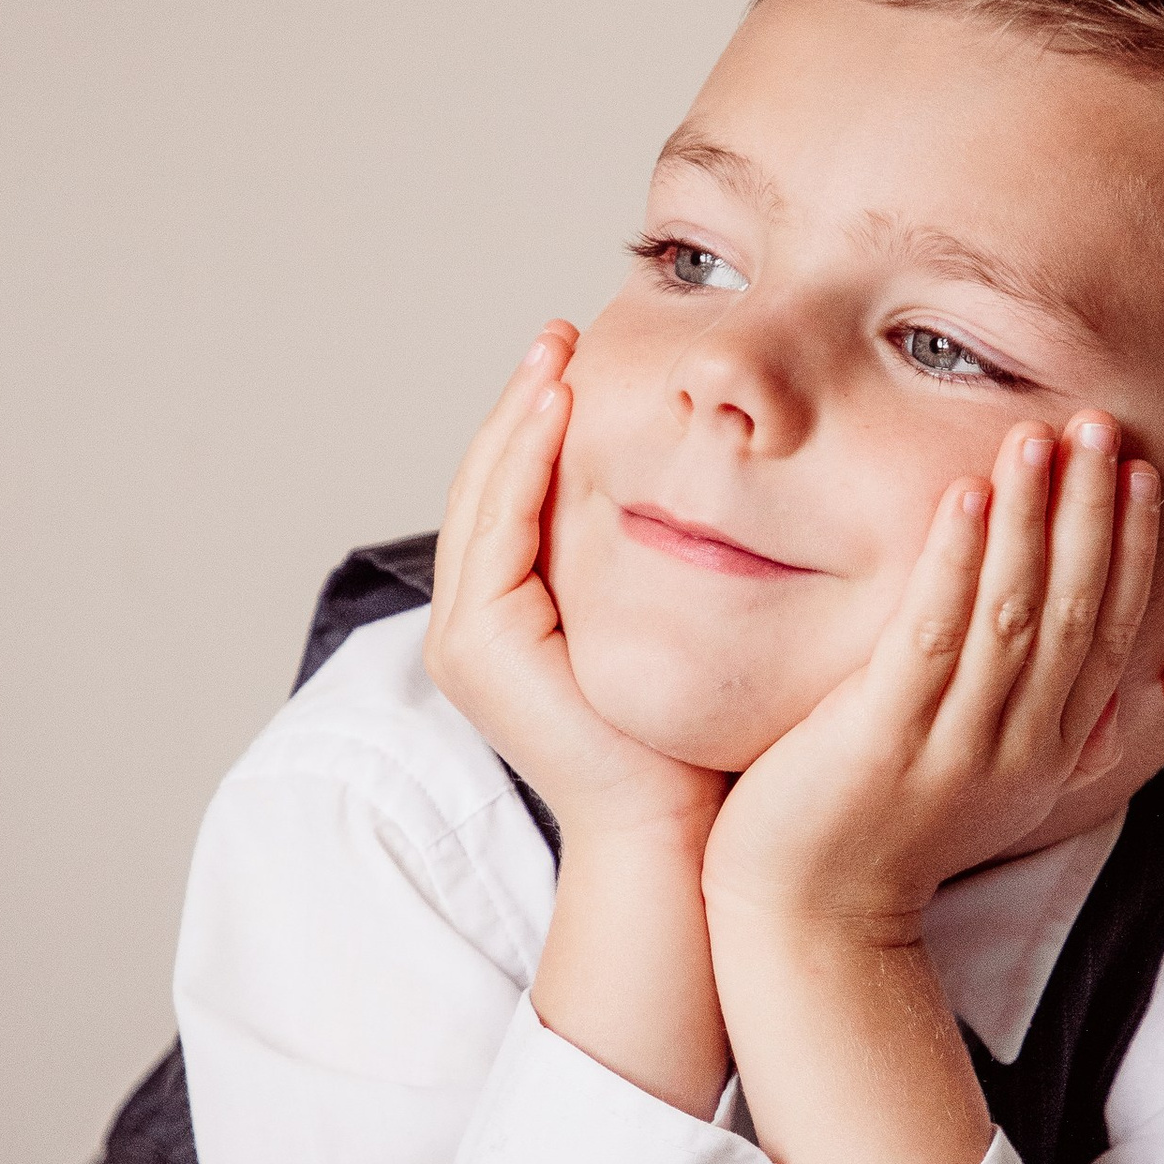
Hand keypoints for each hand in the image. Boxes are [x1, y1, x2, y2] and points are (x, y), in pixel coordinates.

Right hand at [425, 324, 726, 853]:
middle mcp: (472, 626)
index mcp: (506, 620)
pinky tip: (559, 409)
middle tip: (559, 335)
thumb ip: (652, 561)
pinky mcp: (478, 645)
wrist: (673, 828)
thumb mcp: (665, 624)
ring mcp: (465, 637)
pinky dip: (524, 463)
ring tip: (555, 353)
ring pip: (484, 495)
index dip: (538, 425)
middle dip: (521, 404)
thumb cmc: (685, 740)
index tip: (577, 358)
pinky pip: (499, 527)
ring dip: (517, 418)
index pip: (513, 498)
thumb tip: (698, 485)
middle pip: (486, 485)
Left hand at [701, 416, 1157, 945]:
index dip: (1126, 549)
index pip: (1107, 631)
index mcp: (1047, 749)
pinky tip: (963, 498)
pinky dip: (953, 563)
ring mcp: (955, 744)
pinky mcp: (886, 739)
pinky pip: (932, 638)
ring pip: (1014, 612)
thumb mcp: (986, 791)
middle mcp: (1018, 744)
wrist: (815, 926)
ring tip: (1038, 438)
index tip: (1138, 475)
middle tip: (1102, 426)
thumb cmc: (881, 841)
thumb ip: (1041, 738)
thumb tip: (1102, 708)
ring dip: (1032, 518)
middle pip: (1074, 608)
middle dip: (1091, 511)